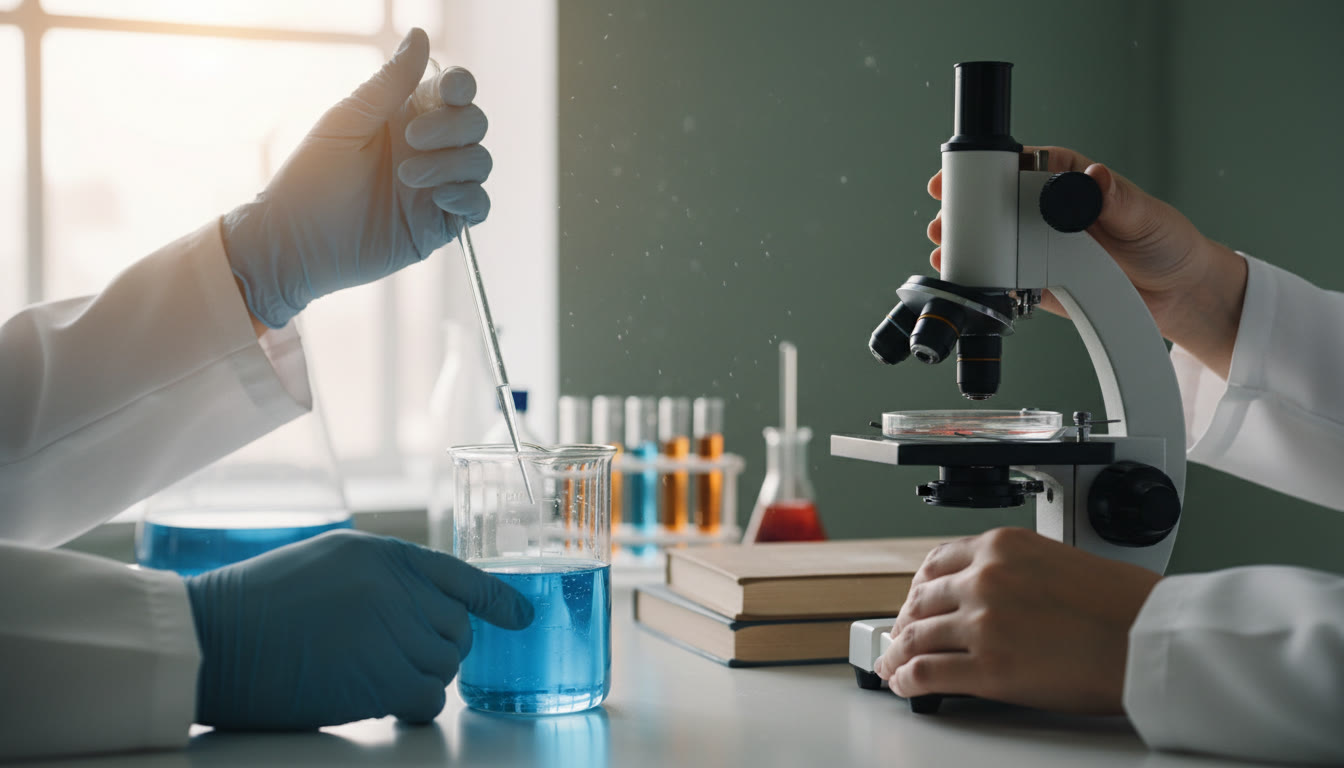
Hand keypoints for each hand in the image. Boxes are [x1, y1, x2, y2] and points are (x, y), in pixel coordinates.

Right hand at [184, 529, 533, 729]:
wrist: (213, 638)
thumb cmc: (260, 602)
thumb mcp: (329, 561)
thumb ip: (384, 576)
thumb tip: (427, 605)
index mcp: (383, 554)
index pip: (459, 574)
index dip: (497, 598)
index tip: (523, 616)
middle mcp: (395, 588)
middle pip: (457, 628)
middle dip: (443, 648)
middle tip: (405, 658)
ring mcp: (389, 632)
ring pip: (446, 666)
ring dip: (424, 677)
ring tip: (380, 675)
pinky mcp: (377, 679)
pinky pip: (427, 699)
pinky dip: (415, 706)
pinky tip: (387, 700)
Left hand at [223, 28, 490, 328]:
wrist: (296, 241)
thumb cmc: (311, 178)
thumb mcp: (349, 121)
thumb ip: (390, 83)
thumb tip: (420, 36)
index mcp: (406, 116)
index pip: (453, 91)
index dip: (460, 86)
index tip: (447, 91)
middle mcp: (428, 149)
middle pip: (474, 124)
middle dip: (451, 128)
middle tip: (411, 140)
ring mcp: (437, 187)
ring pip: (480, 162)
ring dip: (452, 165)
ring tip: (406, 178)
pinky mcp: (440, 223)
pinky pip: (478, 205)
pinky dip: (468, 197)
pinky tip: (439, 199)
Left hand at [873, 527, 1159, 713]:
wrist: (1154, 638)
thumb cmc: (1125, 604)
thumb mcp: (1057, 562)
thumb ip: (1014, 573)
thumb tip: (989, 597)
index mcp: (1001, 546)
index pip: (936, 563)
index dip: (918, 588)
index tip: (915, 601)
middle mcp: (985, 578)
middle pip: (922, 601)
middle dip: (906, 622)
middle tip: (900, 637)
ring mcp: (982, 622)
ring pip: (917, 637)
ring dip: (898, 655)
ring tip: (893, 666)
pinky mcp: (987, 667)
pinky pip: (927, 673)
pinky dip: (907, 680)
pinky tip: (904, 685)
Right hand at [927, 146, 1246, 377]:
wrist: (1181, 296)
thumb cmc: (1168, 244)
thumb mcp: (1146, 215)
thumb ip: (1116, 198)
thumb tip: (1093, 177)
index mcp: (1074, 185)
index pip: (1027, 166)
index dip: (992, 166)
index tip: (967, 168)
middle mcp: (1053, 215)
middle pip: (998, 205)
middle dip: (966, 209)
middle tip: (946, 216)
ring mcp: (1044, 249)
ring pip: (997, 243)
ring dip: (968, 246)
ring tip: (946, 249)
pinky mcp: (1043, 283)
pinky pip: (1008, 281)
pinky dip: (985, 281)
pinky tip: (968, 278)